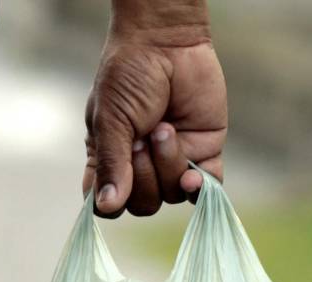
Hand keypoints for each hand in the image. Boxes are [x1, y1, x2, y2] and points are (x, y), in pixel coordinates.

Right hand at [83, 31, 226, 217]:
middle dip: (143, 176)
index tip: (114, 184)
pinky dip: (199, 186)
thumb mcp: (110, 120)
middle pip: (143, 205)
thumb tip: (107, 206)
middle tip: (141, 138)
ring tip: (165, 128)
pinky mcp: (203, 152)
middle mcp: (140, 167)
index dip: (111, 203)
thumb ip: (111, 165)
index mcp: (109, 160)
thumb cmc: (128, 77)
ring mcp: (172, 161)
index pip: (108, 205)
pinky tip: (192, 176)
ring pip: (172, 196)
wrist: (166, 44)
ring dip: (168, 165)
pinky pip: (205, 187)